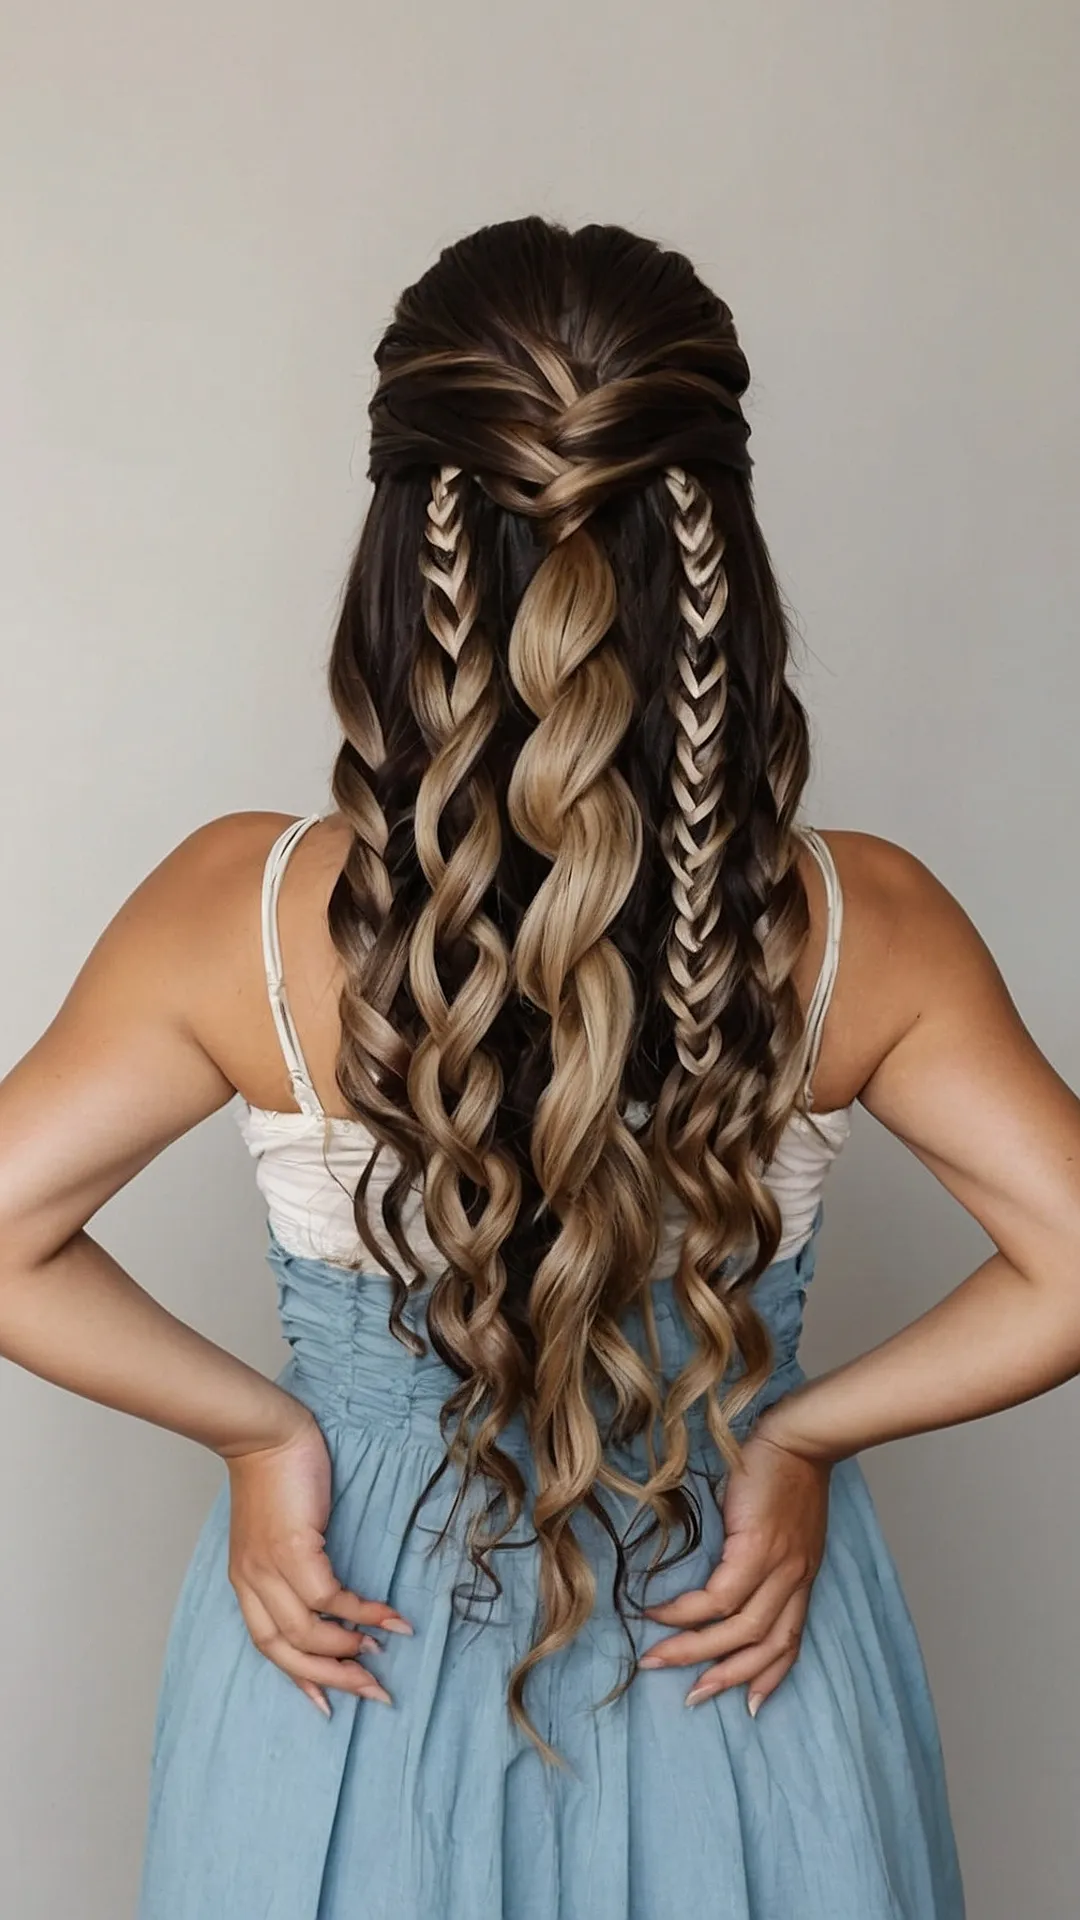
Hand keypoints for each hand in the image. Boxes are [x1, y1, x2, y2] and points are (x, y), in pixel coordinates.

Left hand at [225, 1405, 411, 1716]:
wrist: (266, 1433)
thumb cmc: (277, 1476)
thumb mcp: (276, 1531)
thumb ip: (292, 1565)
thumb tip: (331, 1599)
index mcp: (246, 1582)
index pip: (268, 1646)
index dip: (300, 1676)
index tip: (329, 1703)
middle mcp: (253, 1582)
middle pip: (288, 1650)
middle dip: (331, 1678)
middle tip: (373, 1692)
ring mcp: (271, 1567)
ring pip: (308, 1633)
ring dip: (349, 1651)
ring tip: (382, 1652)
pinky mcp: (294, 1548)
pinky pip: (330, 1597)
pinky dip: (362, 1613)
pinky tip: (388, 1618)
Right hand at [637, 1414, 830, 1713]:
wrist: (799, 1436)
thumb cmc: (787, 1472)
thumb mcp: (787, 1526)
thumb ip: (767, 1555)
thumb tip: (732, 1574)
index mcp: (802, 1578)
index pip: (789, 1641)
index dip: (769, 1676)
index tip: (749, 1706)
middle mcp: (795, 1581)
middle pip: (761, 1647)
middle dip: (723, 1677)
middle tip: (688, 1696)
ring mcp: (779, 1567)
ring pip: (738, 1629)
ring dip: (695, 1651)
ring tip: (657, 1658)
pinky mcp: (757, 1548)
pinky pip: (719, 1596)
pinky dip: (687, 1612)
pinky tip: (660, 1613)